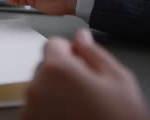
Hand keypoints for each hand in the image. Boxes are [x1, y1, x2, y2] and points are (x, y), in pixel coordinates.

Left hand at [21, 29, 149, 119]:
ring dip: (55, 93)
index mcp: (57, 69)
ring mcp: (30, 110)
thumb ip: (94, 52)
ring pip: (41, 88)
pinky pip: (37, 108)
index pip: (53, 43)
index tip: (81, 62)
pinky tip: (71, 118)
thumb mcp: (119, 79)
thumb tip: (81, 37)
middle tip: (87, 90)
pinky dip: (49, 111)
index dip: (71, 52)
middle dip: (63, 73)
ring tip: (81, 109)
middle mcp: (36, 88)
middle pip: (45, 67)